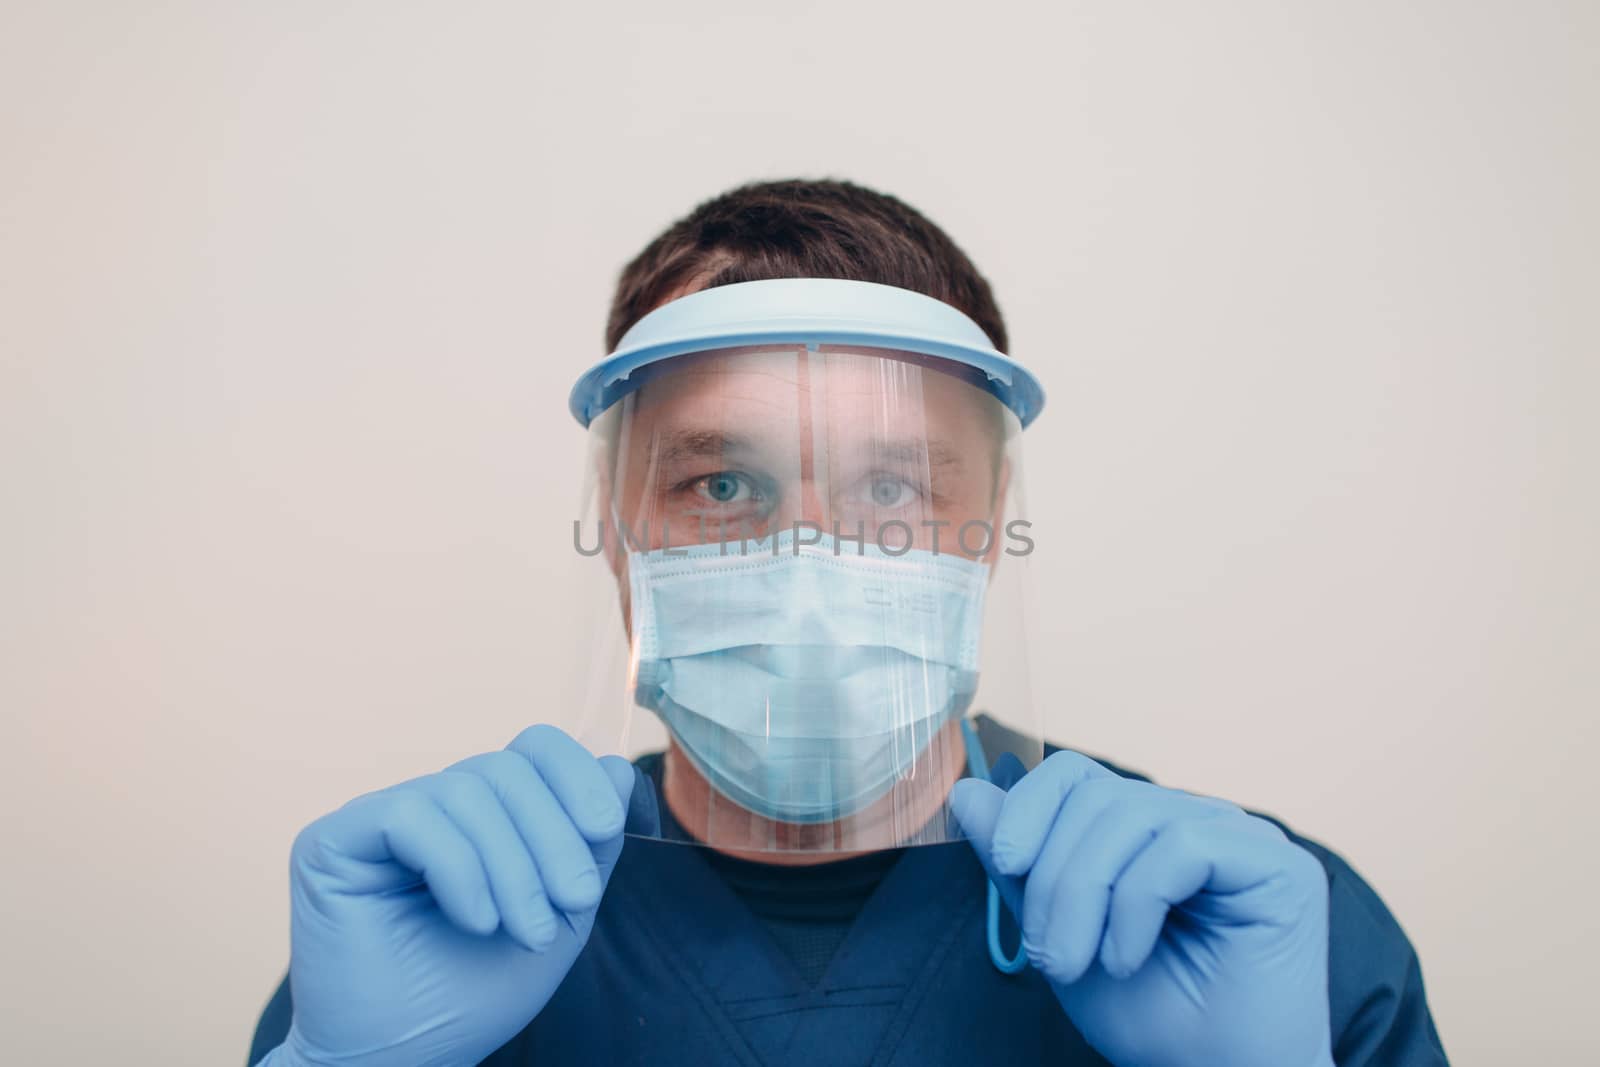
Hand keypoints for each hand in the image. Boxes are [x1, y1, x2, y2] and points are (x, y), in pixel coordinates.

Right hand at [268, 725, 632, 1066]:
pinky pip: (409, 816)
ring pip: (466, 791)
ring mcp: (379, 817)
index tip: (605, 829)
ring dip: (512, 865)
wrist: (409, 1058)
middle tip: (574, 902)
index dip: (576, 775)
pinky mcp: (332, 840)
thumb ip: (589, 842)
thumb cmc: (478, 991)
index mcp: (483, 814)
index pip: (533, 750)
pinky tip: (475, 921)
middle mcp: (431, 804)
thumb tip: (617, 767)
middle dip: (553, 836)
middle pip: (507, 768)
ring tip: (525, 930)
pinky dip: (457, 868)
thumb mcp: (560, 911)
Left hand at [951, 751, 1331, 1066]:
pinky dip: (1136, 905)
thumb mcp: (1063, 935)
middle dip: (1055, 874)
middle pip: (1099, 795)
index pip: (1078, 775)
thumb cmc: (1154, 1020)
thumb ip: (1021, 868)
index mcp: (1150, 830)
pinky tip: (1127, 958)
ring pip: (1134, 816)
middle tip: (1049, 956)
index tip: (1004, 862)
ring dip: (1086, 895)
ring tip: (1081, 966)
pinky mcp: (1280, 864)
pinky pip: (1182, 846)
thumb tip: (967, 792)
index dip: (1030, 804)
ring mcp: (1243, 836)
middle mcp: (1200, 820)